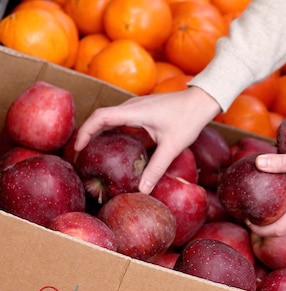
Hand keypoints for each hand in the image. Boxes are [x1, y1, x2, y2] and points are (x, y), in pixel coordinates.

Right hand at [74, 86, 220, 193]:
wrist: (203, 100)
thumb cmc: (189, 118)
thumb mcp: (172, 146)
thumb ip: (156, 168)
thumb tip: (143, 190)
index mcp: (134, 111)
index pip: (100, 117)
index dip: (85, 131)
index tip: (77, 149)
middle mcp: (132, 106)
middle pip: (102, 118)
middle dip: (88, 135)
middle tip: (81, 156)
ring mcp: (138, 107)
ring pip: (112, 118)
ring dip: (100, 132)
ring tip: (94, 153)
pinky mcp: (144, 110)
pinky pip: (122, 120)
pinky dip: (114, 131)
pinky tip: (117, 148)